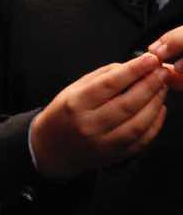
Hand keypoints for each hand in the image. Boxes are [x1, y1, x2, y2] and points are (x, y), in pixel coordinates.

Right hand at [28, 52, 168, 179]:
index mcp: (76, 104)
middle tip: (162, 72)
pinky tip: (159, 109)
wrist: (52, 148)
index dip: (134, 70)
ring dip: (156, 103)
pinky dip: (156, 123)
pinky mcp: (114, 155)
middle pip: (128, 103)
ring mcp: (102, 143)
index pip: (109, 84)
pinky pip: (142, 140)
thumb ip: (102, 77)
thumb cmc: (64, 115)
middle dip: (150, 85)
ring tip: (161, 88)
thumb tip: (133, 66)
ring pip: (139, 123)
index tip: (150, 59)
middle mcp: (88, 125)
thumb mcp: (73, 89)